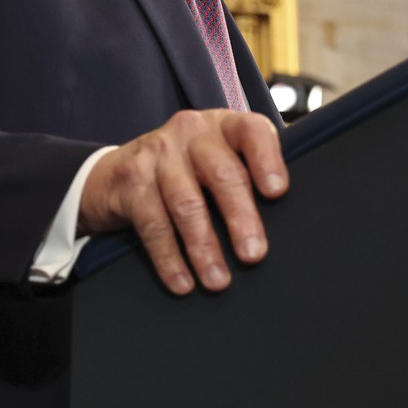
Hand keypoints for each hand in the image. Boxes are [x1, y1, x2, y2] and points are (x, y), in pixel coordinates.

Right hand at [78, 109, 286, 293]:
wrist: (115, 173)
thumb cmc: (186, 170)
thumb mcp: (217, 160)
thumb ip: (249, 173)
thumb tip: (291, 216)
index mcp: (224, 125)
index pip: (252, 131)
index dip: (267, 159)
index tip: (278, 192)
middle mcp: (191, 131)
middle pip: (223, 174)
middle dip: (241, 218)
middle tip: (254, 255)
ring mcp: (158, 152)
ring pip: (187, 204)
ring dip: (204, 247)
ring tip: (218, 280)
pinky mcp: (130, 179)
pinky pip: (154, 224)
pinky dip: (169, 258)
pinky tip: (182, 282)